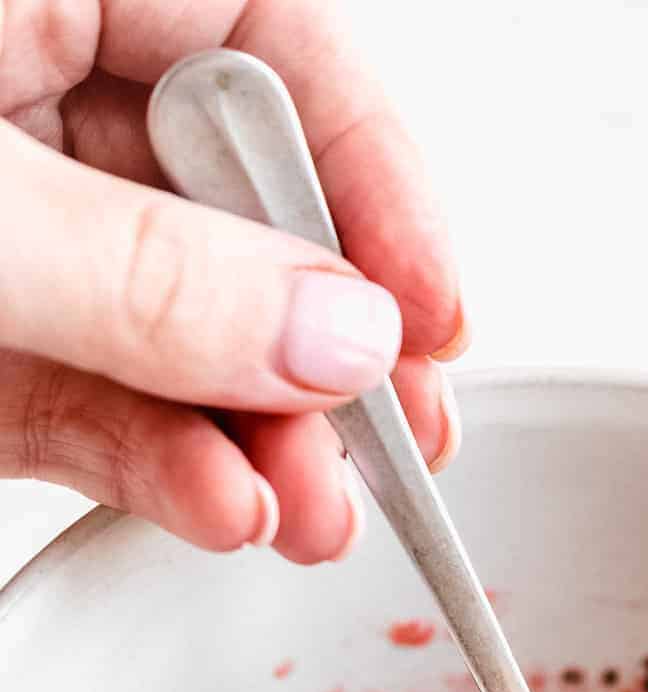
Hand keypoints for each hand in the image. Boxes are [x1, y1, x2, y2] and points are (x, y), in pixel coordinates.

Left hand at [0, 0, 464, 561]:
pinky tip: (225, 508)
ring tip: (318, 516)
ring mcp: (11, 234)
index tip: (432, 315)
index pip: (270, 46)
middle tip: (396, 443)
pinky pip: (90, 402)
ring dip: (260, 440)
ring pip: (174, 330)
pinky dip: (160, 466)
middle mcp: (29, 94)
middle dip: (323, 348)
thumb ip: (157, 276)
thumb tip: (339, 337)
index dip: (377, 177)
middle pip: (240, 211)